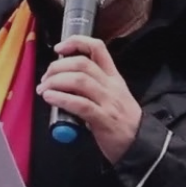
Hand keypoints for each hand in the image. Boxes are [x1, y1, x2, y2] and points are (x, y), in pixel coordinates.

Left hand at [37, 35, 141, 162]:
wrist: (141, 144)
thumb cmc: (123, 122)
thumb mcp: (113, 96)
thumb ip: (94, 86)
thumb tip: (65, 81)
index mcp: (113, 77)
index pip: (98, 48)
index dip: (76, 42)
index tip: (59, 48)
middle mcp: (111, 86)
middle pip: (82, 64)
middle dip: (58, 67)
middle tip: (46, 78)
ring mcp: (108, 102)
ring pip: (79, 80)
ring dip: (56, 81)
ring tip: (44, 89)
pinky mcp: (103, 119)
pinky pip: (80, 104)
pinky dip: (61, 99)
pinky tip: (50, 98)